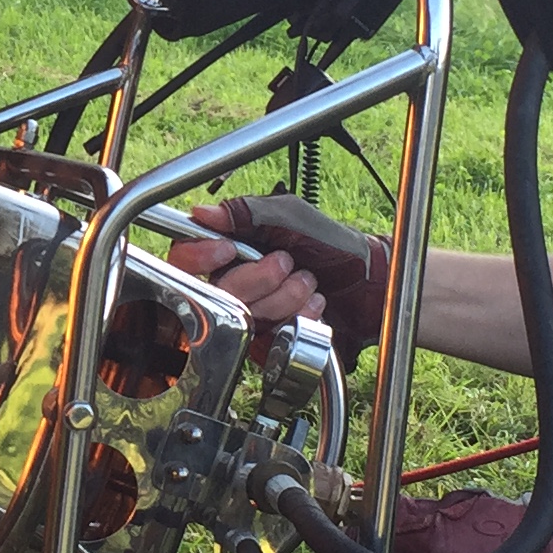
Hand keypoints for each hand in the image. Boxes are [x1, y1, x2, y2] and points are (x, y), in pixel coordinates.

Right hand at [168, 194, 389, 356]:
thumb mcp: (288, 216)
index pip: (185, 257)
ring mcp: (251, 314)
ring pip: (245, 316)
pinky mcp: (269, 340)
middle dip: (260, 277)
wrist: (367, 282)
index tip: (229, 249)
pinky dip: (296, 318)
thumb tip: (201, 212)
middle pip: (218, 290)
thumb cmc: (331, 245)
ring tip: (309, 281)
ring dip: (285, 296)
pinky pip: (268, 339)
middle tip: (288, 262)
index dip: (200, 256)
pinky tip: (313, 306)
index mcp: (231, 249)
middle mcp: (234, 283)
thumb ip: (244, 212)